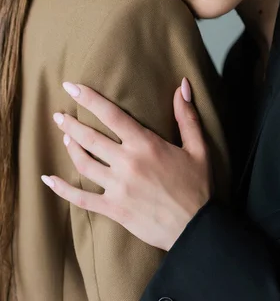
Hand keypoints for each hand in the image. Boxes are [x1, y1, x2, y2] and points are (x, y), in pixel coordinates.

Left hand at [42, 78, 212, 250]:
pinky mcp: (113, 209)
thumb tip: (182, 85)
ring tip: (64, 137)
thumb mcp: (198, 148)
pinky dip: (62, 189)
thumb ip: (187, 116)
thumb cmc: (197, 186)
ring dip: (70, 148)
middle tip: (58, 115)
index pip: (112, 115)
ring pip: (83, 164)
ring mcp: (118, 187)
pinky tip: (48, 179)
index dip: (90, 99)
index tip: (72, 87)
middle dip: (71, 124)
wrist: (196, 228)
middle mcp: (127, 163)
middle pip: (90, 138)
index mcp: (146, 144)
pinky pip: (81, 198)